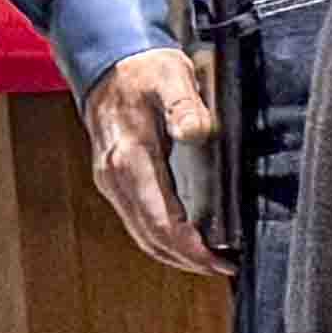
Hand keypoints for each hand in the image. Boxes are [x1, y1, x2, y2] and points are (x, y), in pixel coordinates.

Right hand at [85, 46, 224, 278]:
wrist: (107, 62)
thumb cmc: (143, 70)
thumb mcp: (171, 76)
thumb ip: (186, 104)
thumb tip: (197, 132)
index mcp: (129, 157)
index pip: (160, 220)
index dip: (191, 248)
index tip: (221, 262)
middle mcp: (114, 176)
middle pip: (149, 236)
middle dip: (187, 260)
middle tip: (225, 270)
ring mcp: (110, 181)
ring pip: (141, 233)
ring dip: (174, 254)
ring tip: (211, 264)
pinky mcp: (115, 180)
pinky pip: (138, 220)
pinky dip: (162, 238)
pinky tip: (188, 242)